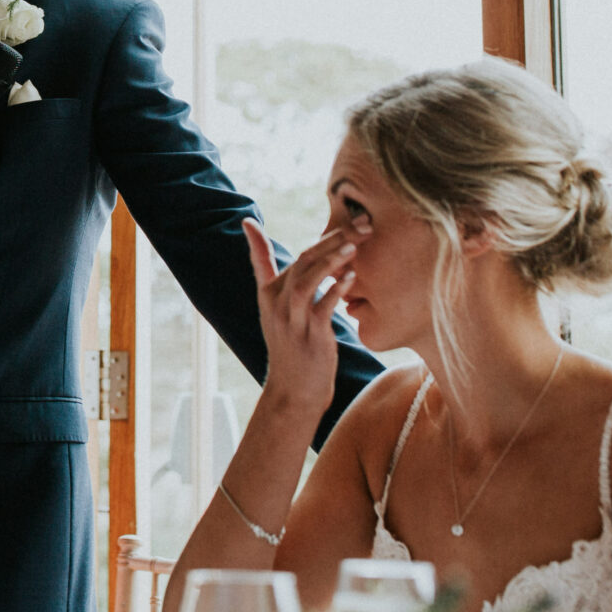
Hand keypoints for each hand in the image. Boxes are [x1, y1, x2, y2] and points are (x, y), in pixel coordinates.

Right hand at [246, 217, 353, 410]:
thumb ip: (276, 277)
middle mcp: (276, 303)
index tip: (250, 219)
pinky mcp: (310, 335)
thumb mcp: (279, 311)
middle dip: (333, 239)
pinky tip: (350, 277)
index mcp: (268, 294)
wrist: (294, 391)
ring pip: (308, 279)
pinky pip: (322, 307)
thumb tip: (277, 245)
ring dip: (331, 259)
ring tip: (354, 245)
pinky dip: (336, 290)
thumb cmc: (292, 347)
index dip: (258, 238)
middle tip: (361, 223)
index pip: (264, 257)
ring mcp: (292, 319)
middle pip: (303, 261)